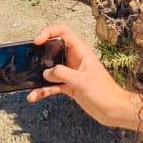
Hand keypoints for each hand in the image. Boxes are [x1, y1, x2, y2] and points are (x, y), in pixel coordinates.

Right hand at [26, 25, 142, 130]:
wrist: (114, 111)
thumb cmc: (104, 92)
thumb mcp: (81, 81)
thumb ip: (62, 74)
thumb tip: (46, 72)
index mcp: (80, 51)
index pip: (63, 32)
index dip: (49, 32)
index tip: (37, 42)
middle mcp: (74, 59)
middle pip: (53, 49)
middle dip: (40, 55)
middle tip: (29, 61)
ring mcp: (71, 73)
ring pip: (50, 70)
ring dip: (39, 77)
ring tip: (28, 86)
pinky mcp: (69, 86)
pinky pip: (52, 85)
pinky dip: (43, 90)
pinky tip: (34, 96)